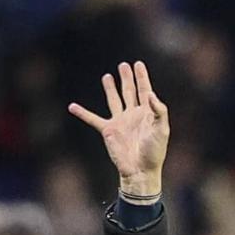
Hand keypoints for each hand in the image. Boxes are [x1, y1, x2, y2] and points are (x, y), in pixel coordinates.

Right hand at [68, 60, 169, 195]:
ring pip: (114, 101)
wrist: (140, 170)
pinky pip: (93, 119)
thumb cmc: (154, 152)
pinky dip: (82, 113)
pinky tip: (72, 106)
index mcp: (147, 113)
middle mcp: (133, 115)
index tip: (138, 64)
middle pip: (129, 92)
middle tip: (124, 65)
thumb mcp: (161, 130)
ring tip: (107, 76)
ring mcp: (120, 122)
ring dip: (110, 89)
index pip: (144, 90)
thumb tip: (150, 93)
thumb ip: (158, 110)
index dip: (142, 77)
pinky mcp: (108, 131)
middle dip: (127, 78)